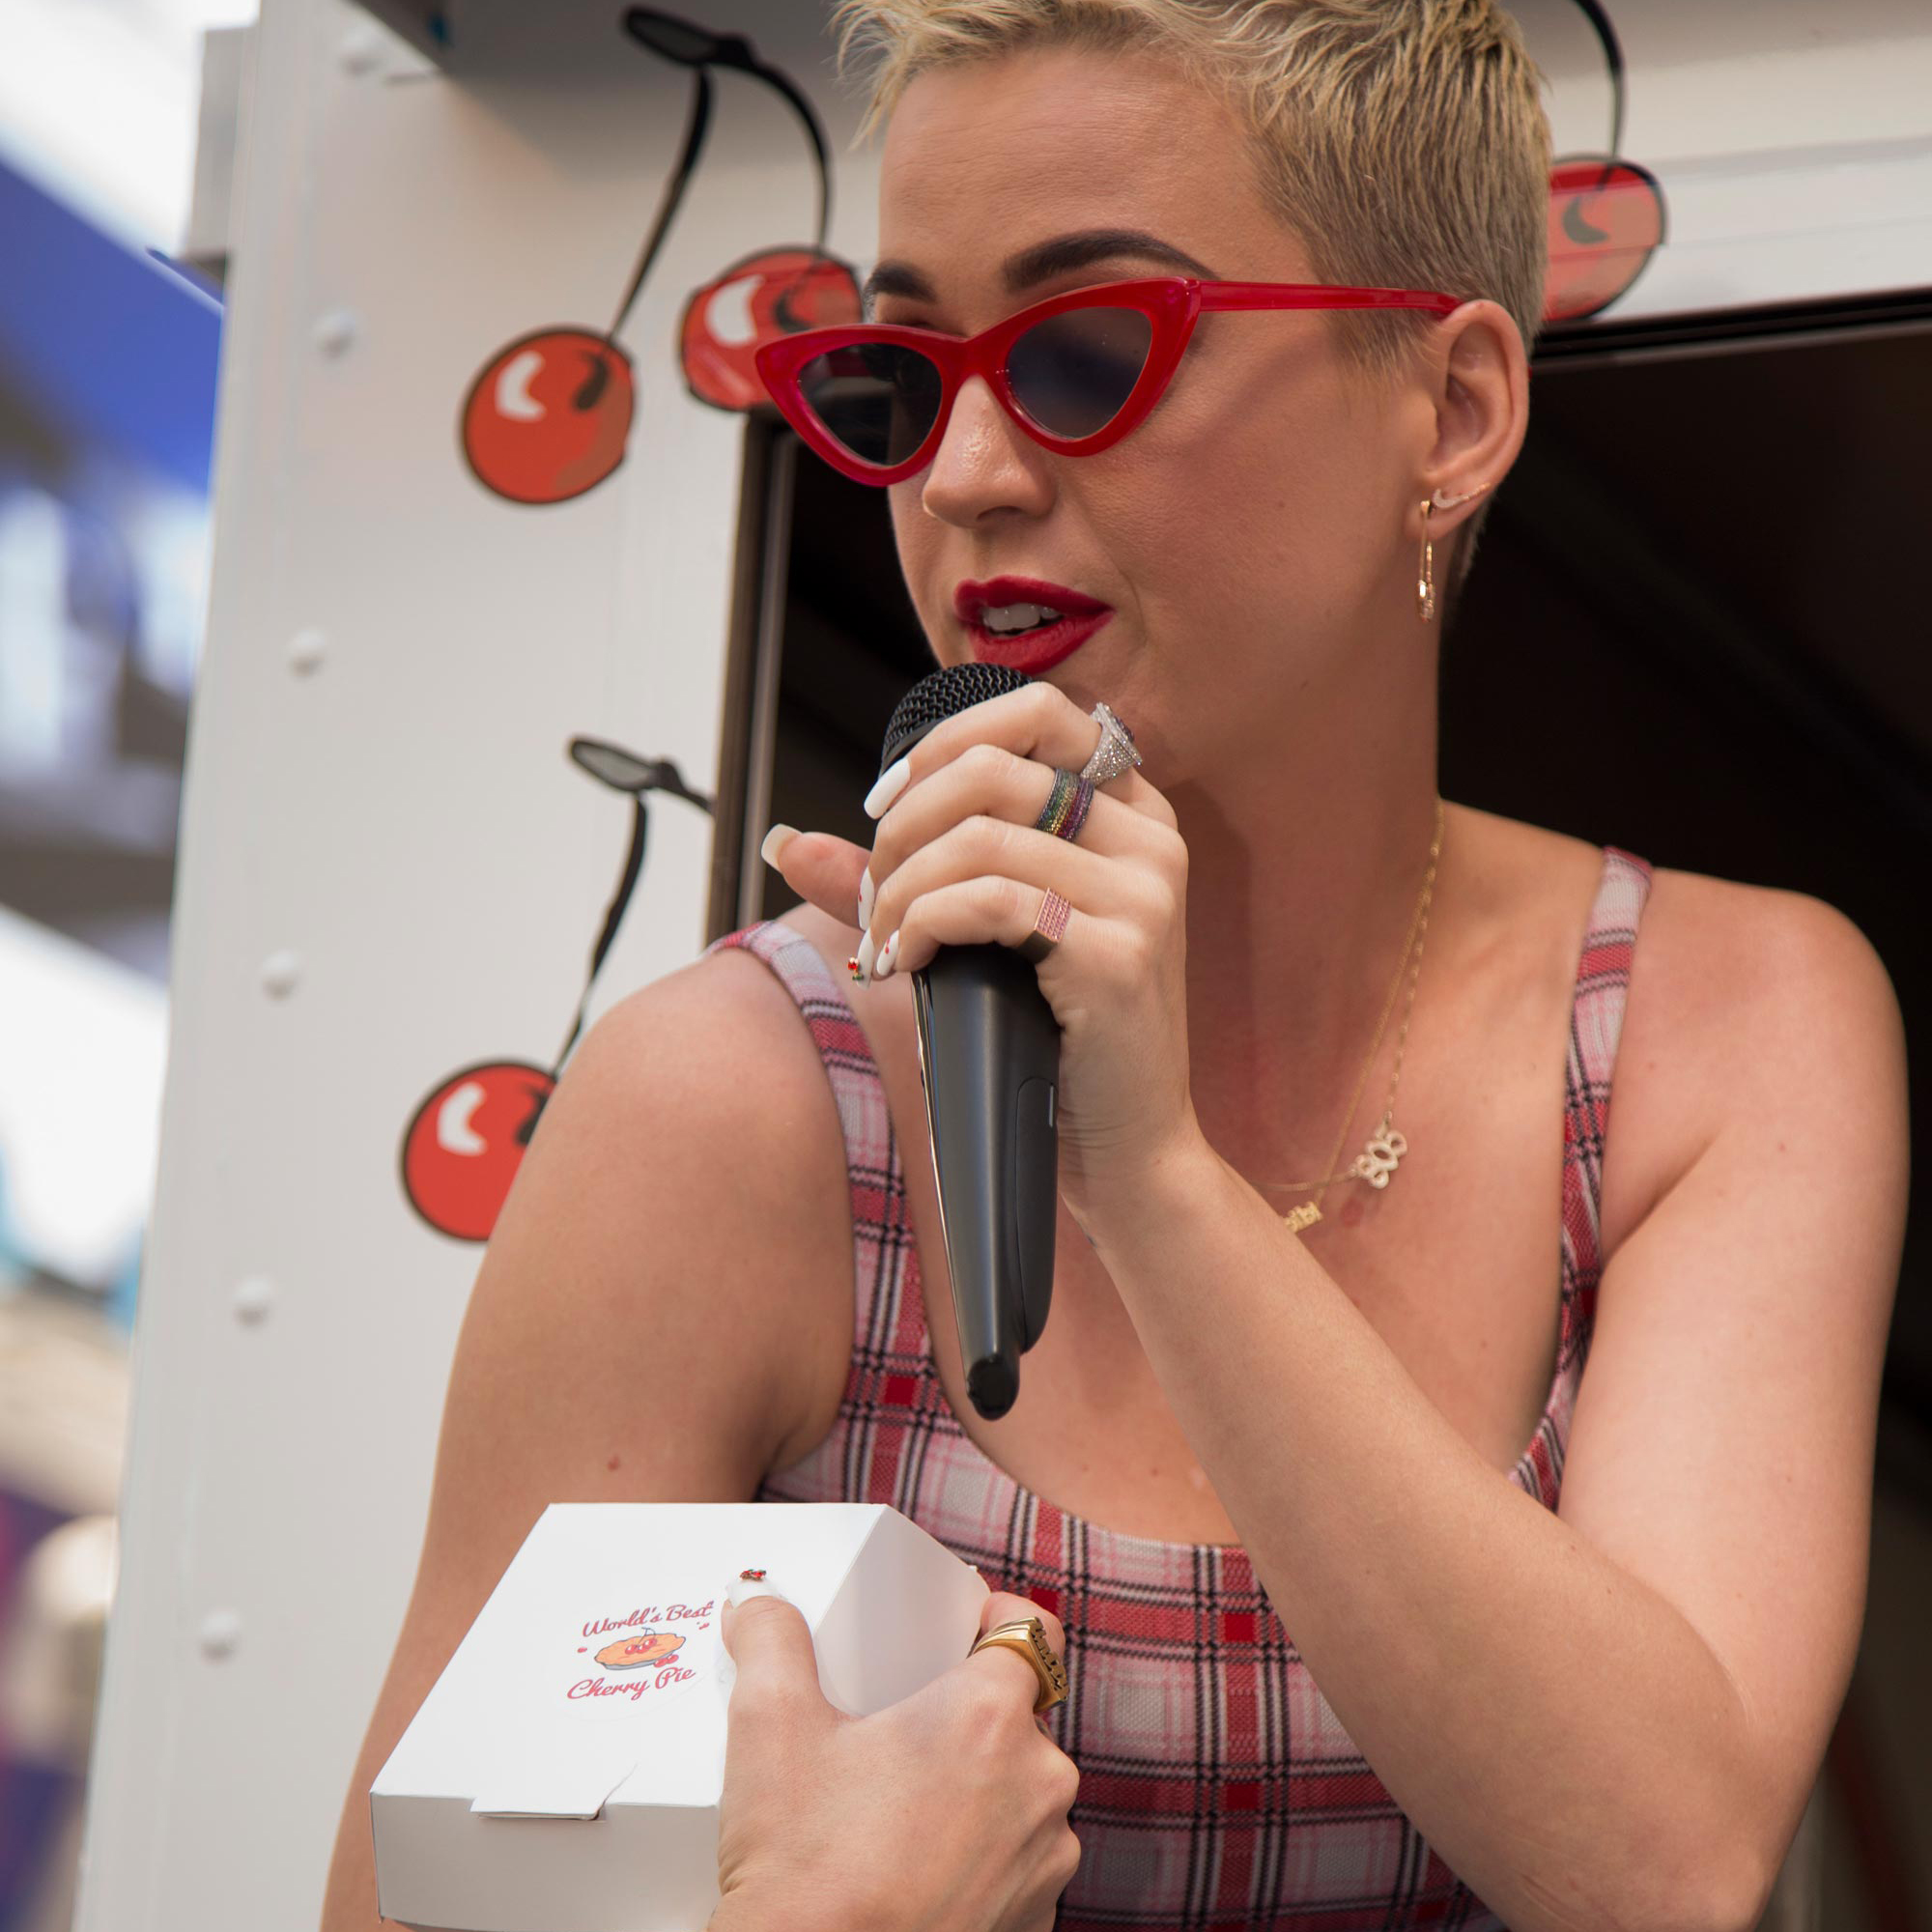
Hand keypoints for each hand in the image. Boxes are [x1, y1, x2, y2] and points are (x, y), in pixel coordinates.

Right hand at [712, 1583, 1081, 1931]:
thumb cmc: (803, 1866)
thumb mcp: (770, 1728)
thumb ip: (770, 1640)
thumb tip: (755, 1598)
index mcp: (990, 1716)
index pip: (1032, 1628)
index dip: (997, 1615)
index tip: (962, 1624)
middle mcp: (1040, 1783)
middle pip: (1019, 1715)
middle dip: (966, 1714)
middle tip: (899, 1724)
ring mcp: (1046, 1861)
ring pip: (1021, 1792)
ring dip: (978, 1788)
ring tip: (902, 1805)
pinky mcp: (1036, 1922)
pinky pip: (1018, 1862)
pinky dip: (978, 1856)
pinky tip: (917, 1868)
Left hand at [764, 681, 1200, 1219]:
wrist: (1125, 1153)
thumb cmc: (1052, 1041)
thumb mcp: (982, 938)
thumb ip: (898, 879)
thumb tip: (785, 842)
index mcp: (1131, 812)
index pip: (1039, 712)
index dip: (943, 743)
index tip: (886, 806)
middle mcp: (1150, 838)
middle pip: (993, 767)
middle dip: (903, 825)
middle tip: (874, 895)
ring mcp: (1144, 894)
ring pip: (979, 837)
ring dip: (902, 888)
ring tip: (886, 942)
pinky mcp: (1118, 954)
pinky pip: (989, 901)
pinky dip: (924, 922)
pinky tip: (908, 962)